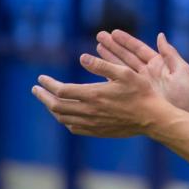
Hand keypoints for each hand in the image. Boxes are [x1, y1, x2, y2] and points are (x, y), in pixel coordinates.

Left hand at [32, 54, 162, 136]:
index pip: (61, 90)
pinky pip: (74, 128)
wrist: (151, 117)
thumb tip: (82, 57)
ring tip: (48, 99)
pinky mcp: (97, 131)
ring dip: (52, 108)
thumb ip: (102, 65)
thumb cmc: (140, 91)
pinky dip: (64, 120)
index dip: (48, 84)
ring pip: (63, 119)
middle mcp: (89, 111)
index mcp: (93, 94)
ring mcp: (92, 123)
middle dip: (43, 97)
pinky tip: (65, 114)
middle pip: (56, 106)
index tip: (41, 78)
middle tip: (36, 89)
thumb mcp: (124, 72)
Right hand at [96, 30, 188, 116]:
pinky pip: (121, 85)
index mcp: (158, 64)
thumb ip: (170, 53)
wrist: (187, 116)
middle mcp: (147, 72)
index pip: (138, 49)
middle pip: (127, 56)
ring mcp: (141, 84)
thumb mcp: (182, 71)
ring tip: (97, 48)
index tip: (113, 32)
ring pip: (121, 69)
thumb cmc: (188, 94)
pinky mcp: (137, 96)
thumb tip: (160, 35)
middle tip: (99, 36)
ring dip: (109, 59)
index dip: (126, 41)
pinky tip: (99, 70)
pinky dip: (110, 77)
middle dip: (113, 47)